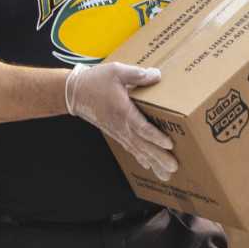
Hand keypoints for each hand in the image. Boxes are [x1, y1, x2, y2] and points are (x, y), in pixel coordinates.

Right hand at [65, 62, 176, 179]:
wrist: (75, 93)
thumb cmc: (95, 81)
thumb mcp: (116, 71)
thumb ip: (137, 74)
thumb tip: (156, 75)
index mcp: (123, 111)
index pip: (141, 127)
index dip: (155, 136)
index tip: (169, 144)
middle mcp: (121, 126)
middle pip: (142, 145)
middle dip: (159, 157)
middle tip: (173, 168)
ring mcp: (118, 132)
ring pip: (138, 150)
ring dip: (153, 163)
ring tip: (165, 175)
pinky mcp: (116, 133)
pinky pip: (130, 149)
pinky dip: (140, 158)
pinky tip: (149, 166)